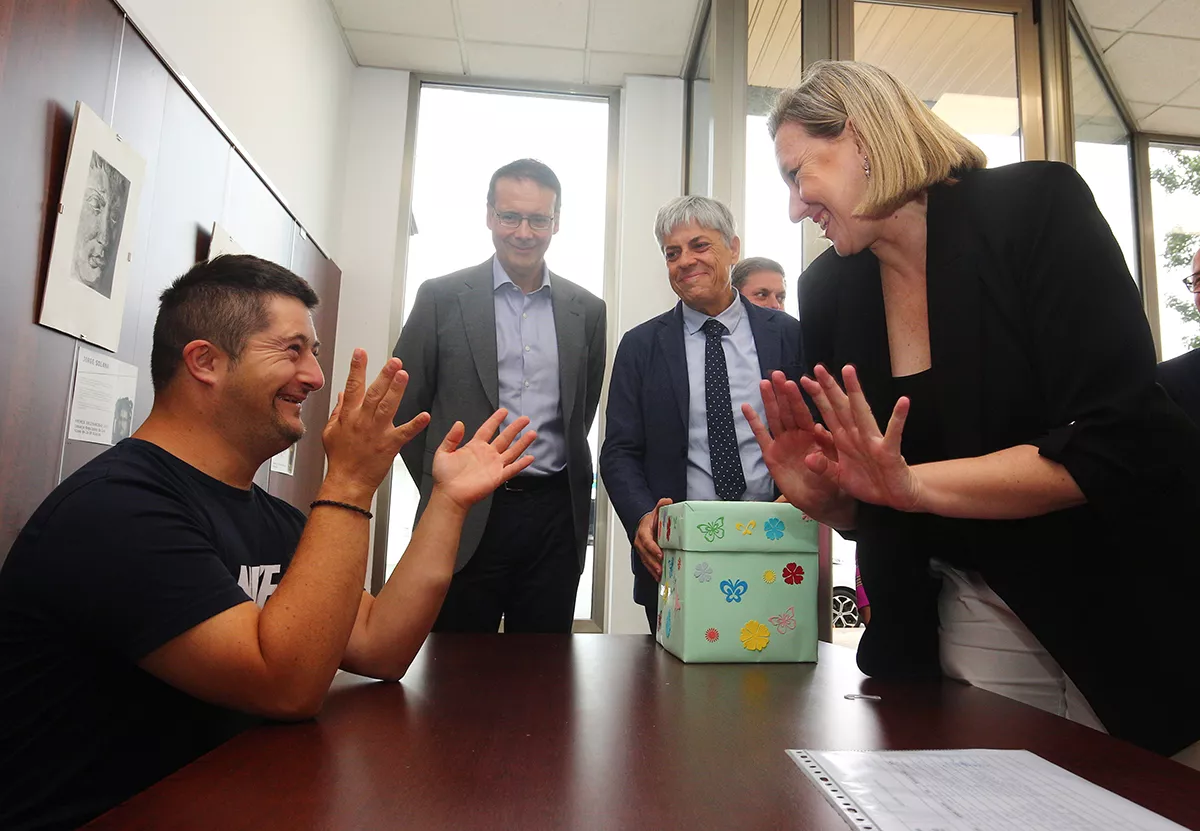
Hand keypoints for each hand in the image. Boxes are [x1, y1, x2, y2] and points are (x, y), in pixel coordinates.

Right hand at [322, 350, 429, 502]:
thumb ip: (338, 411)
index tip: (360, 353)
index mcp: (349, 416)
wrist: (348, 481)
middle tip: (393, 361)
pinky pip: (405, 433)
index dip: (356, 368)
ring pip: (388, 407)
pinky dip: (415, 425)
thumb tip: (343, 395)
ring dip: (396, 390)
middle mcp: (363, 421)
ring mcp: (377, 432)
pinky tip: (425, 415)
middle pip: (374, 393)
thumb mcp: (330, 432)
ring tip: (403, 375)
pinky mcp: (389, 445)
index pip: (352, 387)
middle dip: (384, 375)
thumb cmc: (340, 459)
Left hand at [431, 409, 536, 510]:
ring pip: (512, 451)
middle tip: (525, 419)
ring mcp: (494, 465)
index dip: (496, 419)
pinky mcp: (497, 477)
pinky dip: (522, 464)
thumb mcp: (443, 452)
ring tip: (533, 433)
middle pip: (505, 438)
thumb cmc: (444, 476)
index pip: (488, 429)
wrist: (449, 495)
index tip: (504, 411)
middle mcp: (487, 454)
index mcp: (475, 447)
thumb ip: (451, 437)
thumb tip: (459, 423)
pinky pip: (512, 469)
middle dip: (515, 428)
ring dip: (523, 443)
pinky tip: (530, 458)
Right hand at [633, 497, 671, 581]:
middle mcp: (640, 543)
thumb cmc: (650, 520)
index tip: (660, 554)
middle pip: (645, 554)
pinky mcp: (645, 556)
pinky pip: (648, 565)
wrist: (643, 525)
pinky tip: (659, 578)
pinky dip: (653, 572)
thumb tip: (668, 501)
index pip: (646, 541)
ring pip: (646, 561)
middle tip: (661, 569)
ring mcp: (642, 550)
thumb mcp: (656, 511)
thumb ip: (661, 505)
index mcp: (643, 532)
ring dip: (653, 569)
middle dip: (653, 562)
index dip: (652, 548)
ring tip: (661, 575)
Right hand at [742, 371, 843, 515]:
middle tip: (775, 374)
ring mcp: (783, 443)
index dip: (799, 398)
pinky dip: (754, 422)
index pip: (805, 413)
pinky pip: (762, 436)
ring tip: (763, 383)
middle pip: (788, 411)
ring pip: (775, 418)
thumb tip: (818, 437)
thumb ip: (826, 458)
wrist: (822, 502)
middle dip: (782, 392)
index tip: (795, 381)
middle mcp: (798, 435)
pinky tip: (746, 407)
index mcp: (814, 436)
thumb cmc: (833, 483)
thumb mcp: (835, 470)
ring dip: (769, 401)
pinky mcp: (771, 455)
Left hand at [799, 364, 920, 511]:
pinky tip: (903, 401)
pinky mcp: (889, 452)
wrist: (894, 497)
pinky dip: (898, 418)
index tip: (803, 380)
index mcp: (845, 439)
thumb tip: (807, 458)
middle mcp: (858, 435)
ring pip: (862, 412)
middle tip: (818, 368)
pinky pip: (894, 433)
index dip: (817, 397)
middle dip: (829, 388)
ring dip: (856, 392)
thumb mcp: (839, 478)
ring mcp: (874, 441)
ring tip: (849, 371)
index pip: (828, 413)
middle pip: (841, 407)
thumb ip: (824, 467)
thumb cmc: (868, 483)